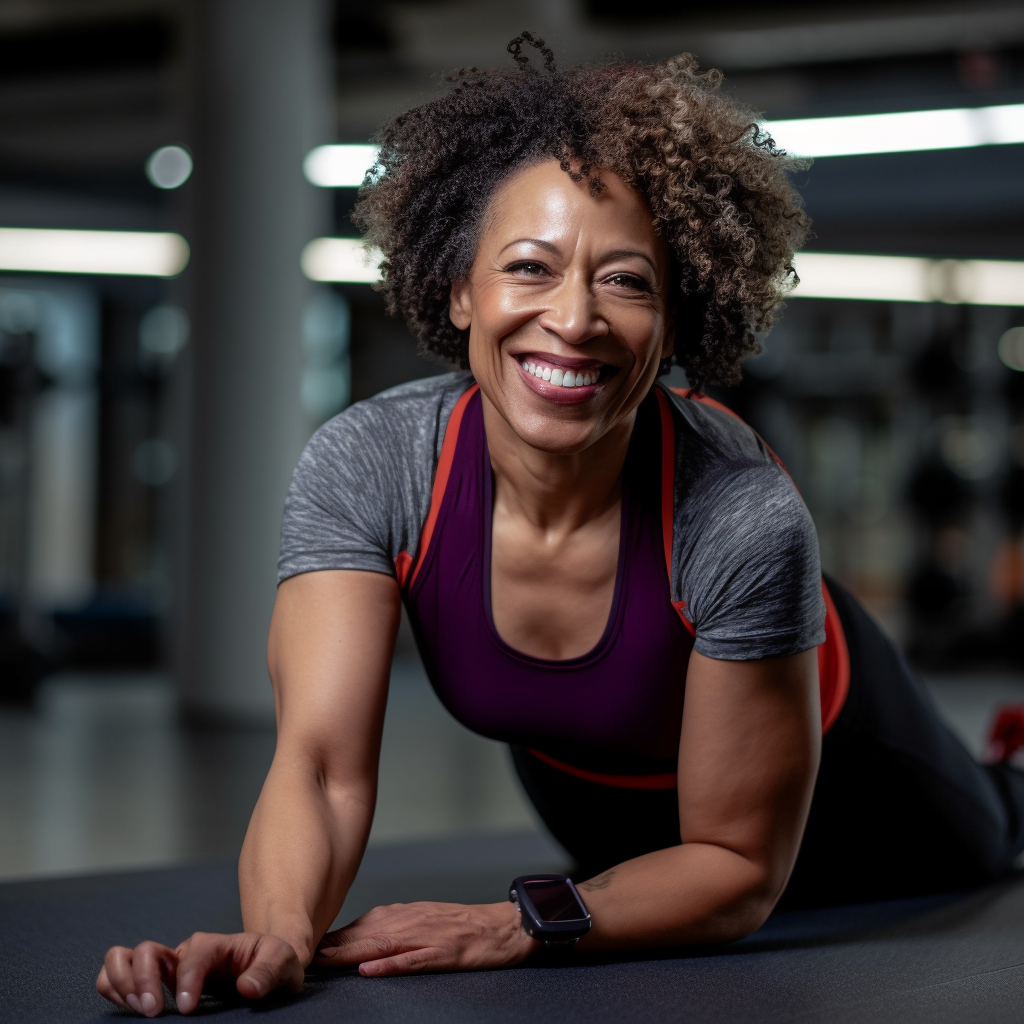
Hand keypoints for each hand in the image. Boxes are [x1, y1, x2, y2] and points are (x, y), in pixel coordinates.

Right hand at [96, 931, 303, 1015]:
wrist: (268, 967)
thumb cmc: (274, 963)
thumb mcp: (283, 962)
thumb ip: (269, 971)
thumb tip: (246, 987)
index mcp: (214, 944)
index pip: (191, 955)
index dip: (185, 980)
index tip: (187, 1009)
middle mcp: (185, 952)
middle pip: (146, 950)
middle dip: (141, 980)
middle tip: (152, 1012)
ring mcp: (167, 966)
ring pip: (123, 957)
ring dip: (120, 982)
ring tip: (137, 1010)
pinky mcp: (156, 983)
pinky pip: (119, 977)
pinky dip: (113, 989)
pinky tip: (128, 1010)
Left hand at [314, 901, 537, 976]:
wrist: (503, 925)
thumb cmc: (461, 924)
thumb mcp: (421, 918)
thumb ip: (390, 927)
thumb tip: (351, 939)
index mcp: (402, 915)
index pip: (359, 926)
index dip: (332, 938)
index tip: (305, 947)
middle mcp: (410, 923)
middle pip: (364, 935)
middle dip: (333, 947)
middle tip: (304, 956)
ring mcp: (426, 938)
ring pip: (382, 945)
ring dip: (352, 953)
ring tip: (326, 961)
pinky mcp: (444, 954)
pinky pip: (413, 961)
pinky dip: (390, 965)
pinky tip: (371, 970)